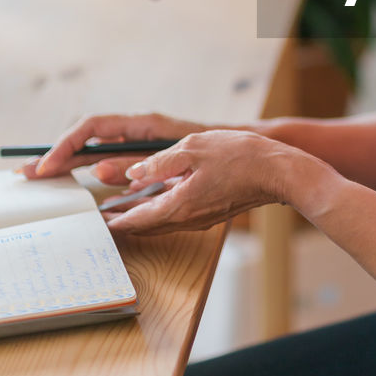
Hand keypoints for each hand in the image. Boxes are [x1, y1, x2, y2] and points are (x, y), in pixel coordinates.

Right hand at [22, 112, 213, 181]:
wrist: (242, 156)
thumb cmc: (212, 151)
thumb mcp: (173, 157)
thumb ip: (136, 163)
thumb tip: (99, 170)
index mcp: (140, 125)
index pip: (92, 129)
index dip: (66, 145)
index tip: (48, 165)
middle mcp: (135, 132)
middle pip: (87, 140)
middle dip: (57, 155)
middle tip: (27, 172)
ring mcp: (138, 145)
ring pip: (94, 151)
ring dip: (68, 164)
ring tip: (40, 176)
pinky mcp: (143, 160)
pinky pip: (109, 163)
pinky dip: (89, 171)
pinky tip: (74, 182)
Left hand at [102, 130, 332, 235]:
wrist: (278, 171)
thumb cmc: (240, 157)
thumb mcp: (193, 148)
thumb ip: (159, 162)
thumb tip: (134, 172)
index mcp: (179, 205)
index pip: (136, 220)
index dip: (114, 220)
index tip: (96, 221)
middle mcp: (187, 218)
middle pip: (146, 226)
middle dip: (123, 221)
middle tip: (102, 216)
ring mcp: (201, 218)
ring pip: (162, 223)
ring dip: (140, 217)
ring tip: (121, 209)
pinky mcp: (211, 212)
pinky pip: (177, 216)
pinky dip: (159, 211)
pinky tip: (156, 198)